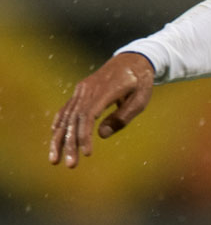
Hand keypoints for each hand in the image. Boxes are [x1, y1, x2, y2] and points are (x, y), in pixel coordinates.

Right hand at [49, 52, 154, 167]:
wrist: (133, 59)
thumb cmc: (140, 81)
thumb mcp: (141, 99)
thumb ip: (122, 116)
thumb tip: (101, 134)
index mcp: (106, 89)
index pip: (89, 115)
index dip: (85, 135)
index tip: (88, 153)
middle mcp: (89, 89)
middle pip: (74, 119)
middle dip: (70, 144)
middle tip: (71, 165)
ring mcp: (82, 89)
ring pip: (66, 116)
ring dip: (59, 139)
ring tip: (55, 160)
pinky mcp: (80, 91)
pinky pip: (66, 110)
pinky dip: (59, 124)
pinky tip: (54, 138)